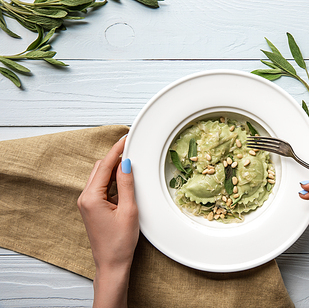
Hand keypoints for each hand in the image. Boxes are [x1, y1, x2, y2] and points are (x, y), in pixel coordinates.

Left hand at [77, 137, 138, 307]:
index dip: (117, 150)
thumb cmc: (120, 242)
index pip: (105, 166)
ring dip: (114, 168)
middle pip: (99, 168)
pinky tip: (124, 179)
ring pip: (100, 176)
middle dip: (115, 156)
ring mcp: (86, 203)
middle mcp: (85, 198)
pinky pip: (101, 186)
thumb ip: (127, 185)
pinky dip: (112, 179)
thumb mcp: (129, 210)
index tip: (126, 138)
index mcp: (91, 197)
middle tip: (131, 147)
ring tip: (130, 162)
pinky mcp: (91, 207)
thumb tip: (126, 164)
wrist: (111, 264)